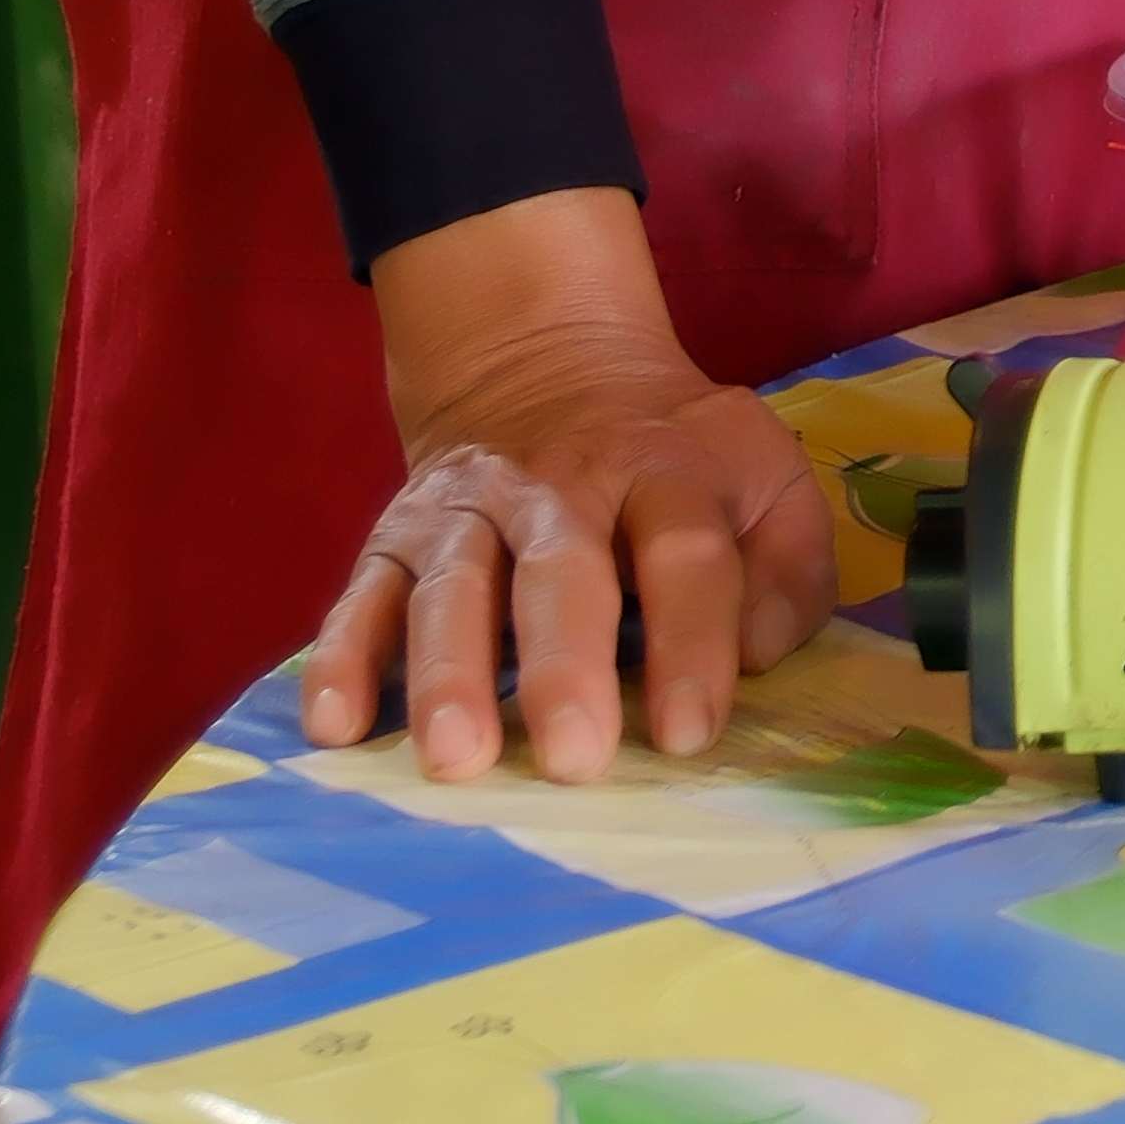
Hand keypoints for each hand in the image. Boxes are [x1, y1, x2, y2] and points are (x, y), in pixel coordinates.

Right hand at [298, 187, 829, 783]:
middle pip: (561, 574)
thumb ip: (788, 566)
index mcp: (667, 471)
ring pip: (451, 591)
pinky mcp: (391, 537)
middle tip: (574, 757)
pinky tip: (336, 726)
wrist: (546, 366)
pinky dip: (340, 661)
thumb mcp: (763, 479)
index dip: (693, 642)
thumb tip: (755, 652)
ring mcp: (465, 510)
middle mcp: (559, 486)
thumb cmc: (675, 463)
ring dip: (448, 673)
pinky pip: (359, 599)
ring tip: (455, 757)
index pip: (686, 555)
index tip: (688, 734)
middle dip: (565, 667)